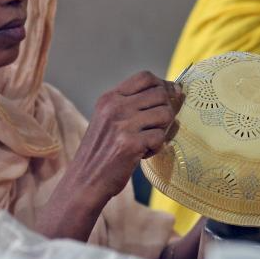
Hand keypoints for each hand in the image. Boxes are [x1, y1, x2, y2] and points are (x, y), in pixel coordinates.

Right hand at [71, 71, 183, 203]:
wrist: (85, 181)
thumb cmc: (101, 152)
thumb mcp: (109, 120)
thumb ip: (133, 105)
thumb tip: (174, 90)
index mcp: (109, 98)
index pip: (145, 77)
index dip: (163, 84)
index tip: (173, 94)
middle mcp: (115, 107)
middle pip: (160, 94)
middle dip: (167, 109)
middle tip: (158, 126)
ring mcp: (122, 125)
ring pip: (165, 114)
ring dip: (163, 129)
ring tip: (149, 140)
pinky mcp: (130, 144)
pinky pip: (161, 137)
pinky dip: (157, 148)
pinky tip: (143, 153)